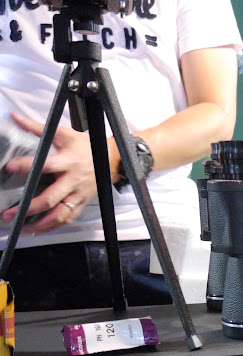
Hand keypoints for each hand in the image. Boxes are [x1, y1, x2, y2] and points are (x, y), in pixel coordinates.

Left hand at [2, 112, 100, 233]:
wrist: (112, 159)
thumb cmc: (87, 147)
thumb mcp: (64, 134)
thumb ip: (38, 128)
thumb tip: (16, 118)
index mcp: (68, 162)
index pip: (46, 165)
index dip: (28, 166)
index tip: (10, 167)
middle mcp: (73, 181)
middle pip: (50, 199)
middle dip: (29, 208)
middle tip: (10, 214)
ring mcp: (78, 194)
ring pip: (60, 214)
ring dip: (40, 224)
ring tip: (22, 227)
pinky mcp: (82, 202)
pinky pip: (68, 218)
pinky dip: (53, 226)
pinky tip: (39, 230)